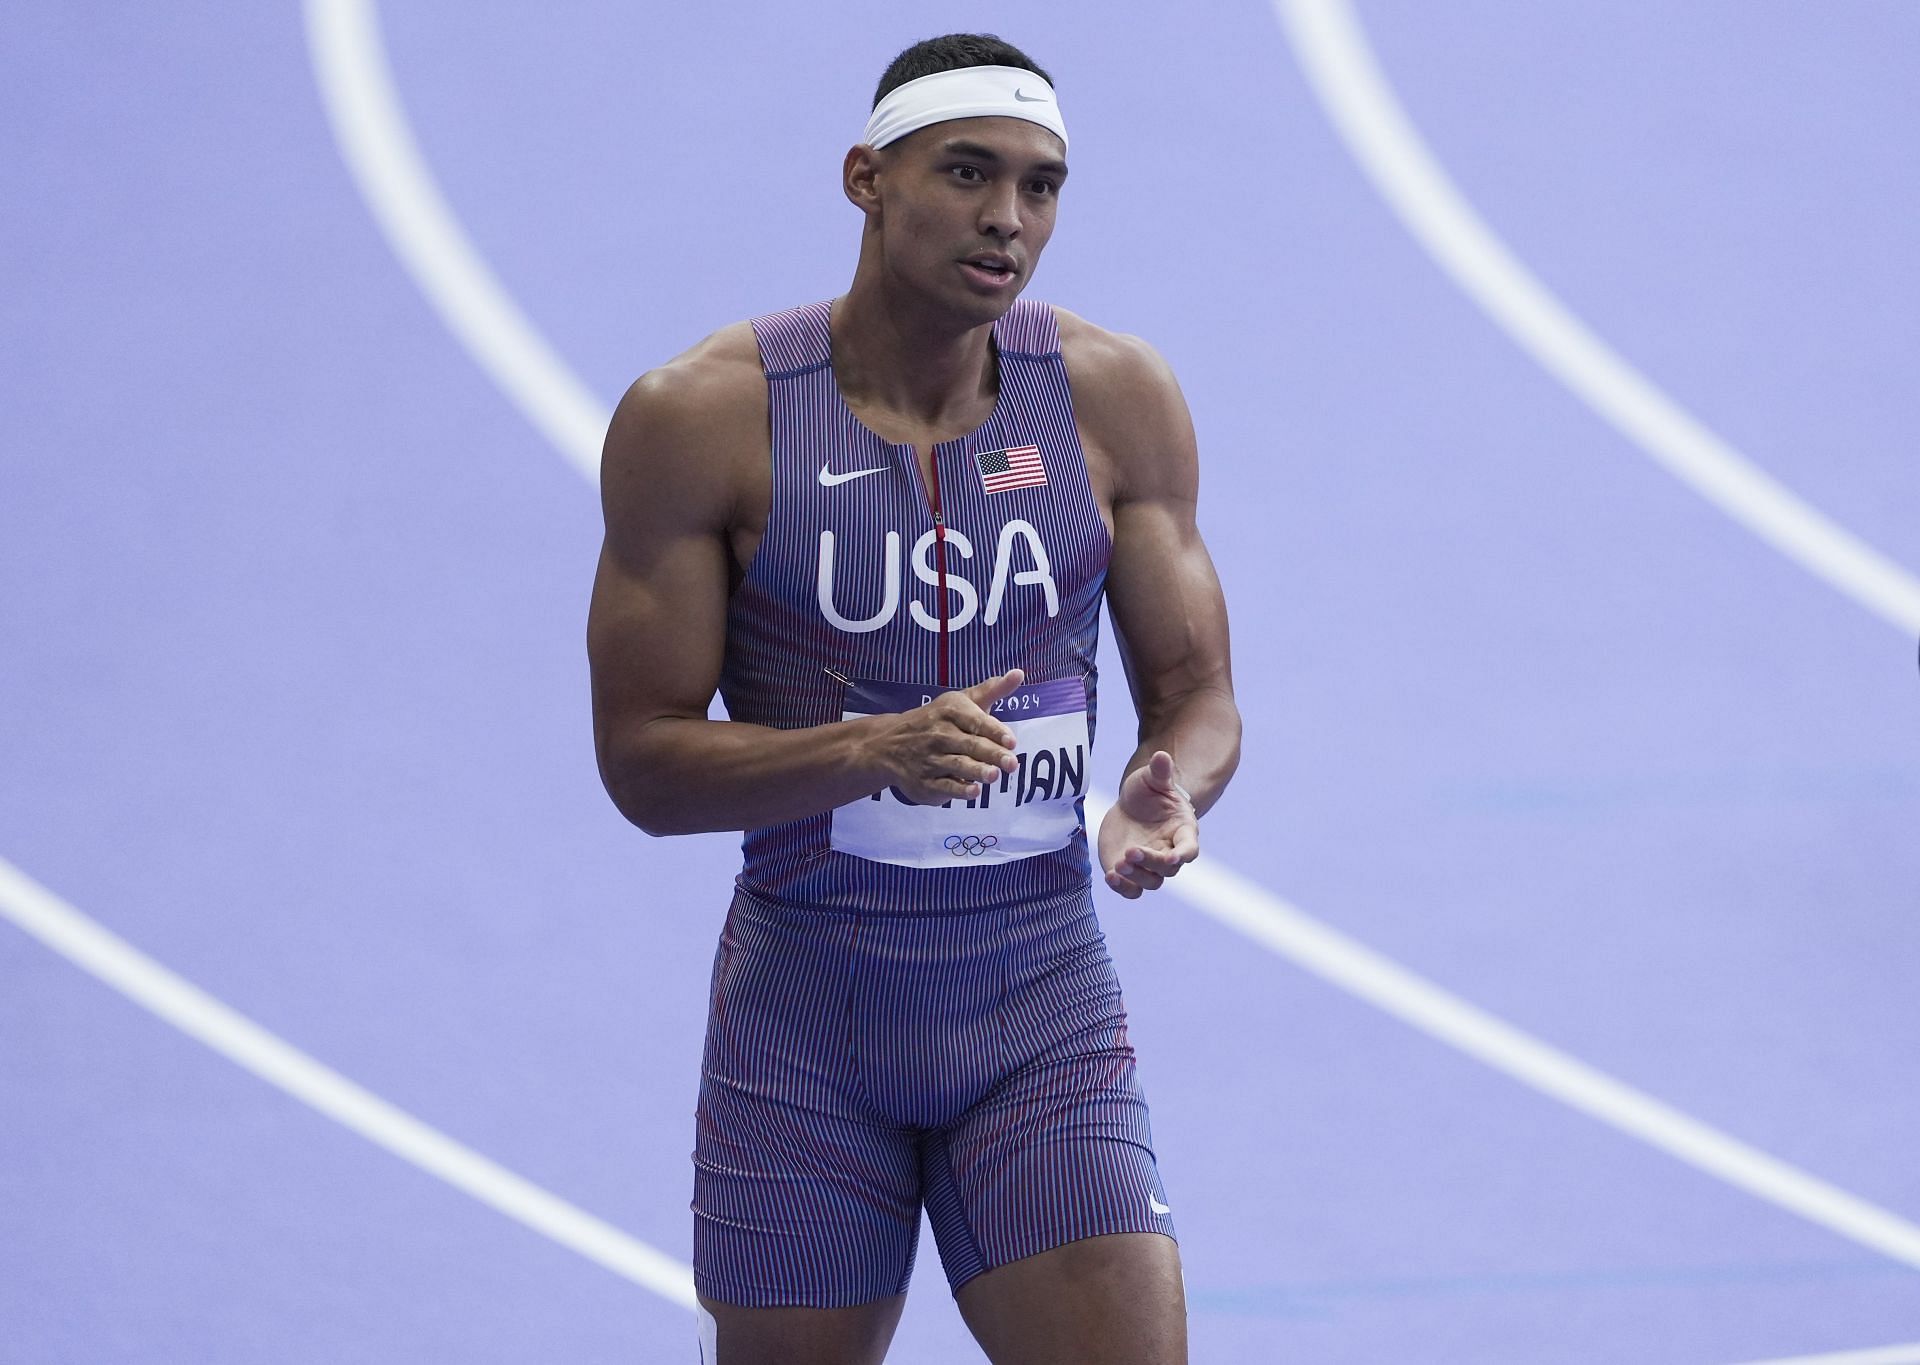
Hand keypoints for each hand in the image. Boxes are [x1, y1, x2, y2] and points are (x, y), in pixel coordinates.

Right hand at [869, 669, 1024, 804]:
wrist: (889, 744)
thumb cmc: (937, 721)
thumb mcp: (960, 701)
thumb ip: (992, 690)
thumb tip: (1019, 673)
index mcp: (950, 711)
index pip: (975, 721)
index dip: (994, 731)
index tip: (1011, 741)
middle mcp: (939, 734)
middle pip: (970, 745)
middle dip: (992, 754)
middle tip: (1012, 764)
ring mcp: (930, 759)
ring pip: (957, 765)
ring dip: (976, 771)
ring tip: (994, 776)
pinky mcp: (925, 782)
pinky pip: (943, 786)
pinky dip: (958, 789)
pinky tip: (974, 791)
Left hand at [1098, 750, 1197, 898]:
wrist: (1131, 807)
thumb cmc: (1148, 792)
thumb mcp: (1151, 779)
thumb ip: (1159, 772)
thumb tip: (1162, 756)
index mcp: (1182, 832)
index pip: (1189, 849)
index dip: (1182, 855)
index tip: (1171, 857)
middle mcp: (1169, 853)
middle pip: (1167, 869)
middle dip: (1150, 862)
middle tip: (1130, 851)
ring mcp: (1150, 866)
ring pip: (1151, 882)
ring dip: (1136, 877)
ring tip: (1119, 864)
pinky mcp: (1130, 872)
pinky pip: (1131, 889)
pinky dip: (1122, 888)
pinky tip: (1111, 876)